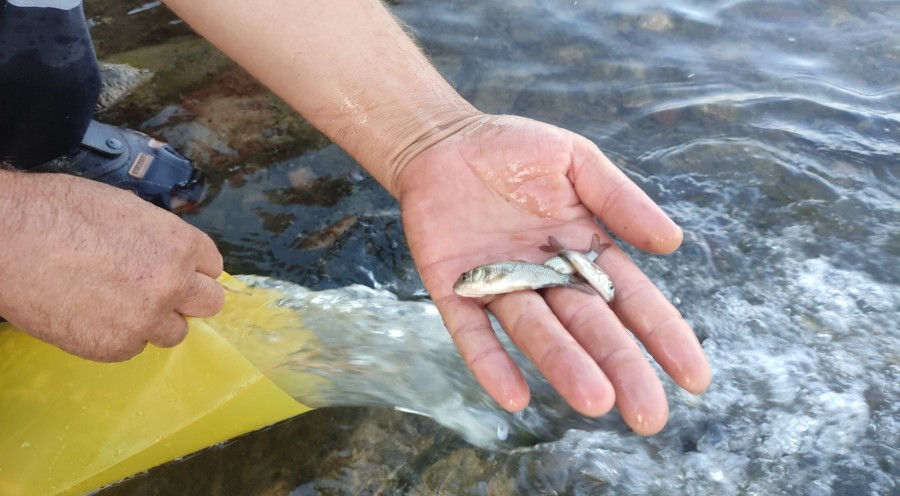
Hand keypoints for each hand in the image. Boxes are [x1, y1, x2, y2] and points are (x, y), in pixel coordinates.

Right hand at [0, 172, 223, 360]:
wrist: (9, 239)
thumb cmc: (60, 212)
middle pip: (209, 303)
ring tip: (119, 305)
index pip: (213, 268)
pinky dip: (119, 336)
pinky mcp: (115, 347)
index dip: (193, 269)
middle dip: (188, 298)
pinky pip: (134, 348)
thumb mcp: (128, 210)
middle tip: (160, 293)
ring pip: (174, 332)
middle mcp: (172, 284)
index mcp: (179, 245)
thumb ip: (160, 239)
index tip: (179, 272)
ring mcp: (146, 319)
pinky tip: (92, 315)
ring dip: (156, 322)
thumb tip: (170, 256)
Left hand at [396, 115, 710, 434]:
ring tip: (595, 401)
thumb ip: (619, 200)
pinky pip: (472, 331)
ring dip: (564, 366)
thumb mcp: (576, 161)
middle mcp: (547, 277)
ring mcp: (500, 286)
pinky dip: (490, 362)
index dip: (662, 337)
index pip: (631, 300)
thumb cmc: (513, 150)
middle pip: (590, 328)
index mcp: (584, 250)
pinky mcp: (454, 289)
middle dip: (621, 369)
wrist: (442, 140)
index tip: (694, 379)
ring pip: (537, 334)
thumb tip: (673, 243)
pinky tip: (512, 398)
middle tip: (649, 418)